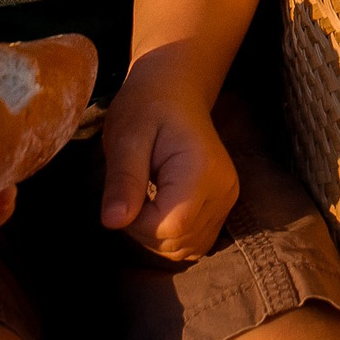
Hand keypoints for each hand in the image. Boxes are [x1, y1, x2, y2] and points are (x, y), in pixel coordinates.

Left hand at [98, 81, 236, 262]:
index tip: (124, 193)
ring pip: (187, 248)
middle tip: (131, 191)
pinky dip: (171, 236)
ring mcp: (228, 199)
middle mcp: (224, 189)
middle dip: (142, 229)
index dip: (135, 223)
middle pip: (178, 242)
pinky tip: (158, 207)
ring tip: (144, 197)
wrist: (175, 91)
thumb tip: (112, 222)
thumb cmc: (147, 107)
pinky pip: (195, 242)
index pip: (168, 227)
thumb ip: (123, 180)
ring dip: (155, 236)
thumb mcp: (126, 136)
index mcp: (202, 169)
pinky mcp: (223, 205)